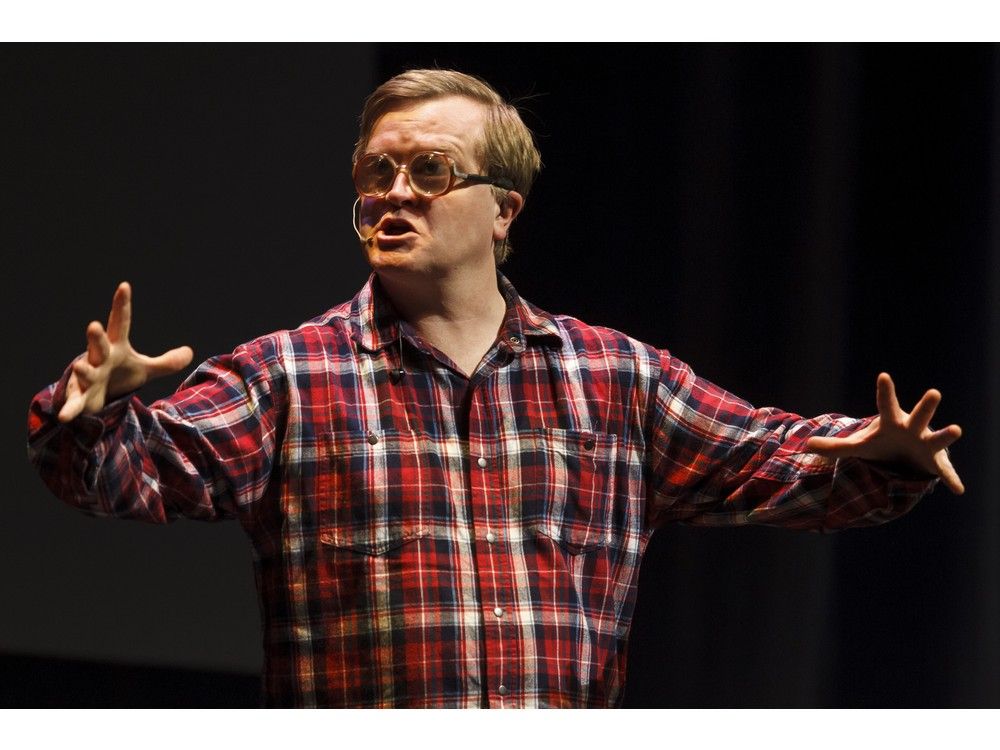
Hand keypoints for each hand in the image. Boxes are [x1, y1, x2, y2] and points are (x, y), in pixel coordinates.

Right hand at [57, 282, 193, 422]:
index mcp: (115, 348)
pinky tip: (65, 416)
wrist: (98, 398)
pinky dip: (71, 410)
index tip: (124, 286)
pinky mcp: (81, 397)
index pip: (119, 323)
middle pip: (98, 345)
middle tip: (94, 325)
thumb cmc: (119, 376)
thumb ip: (167, 362)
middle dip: (96, 337)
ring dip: (84, 370)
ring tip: (81, 367)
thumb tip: (190, 351)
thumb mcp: (145, 370)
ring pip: (84, 371)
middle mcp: (99, 358)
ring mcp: (88, 377)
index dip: (121, 305)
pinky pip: (75, 403)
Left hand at [805, 372, 963, 494]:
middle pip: (919, 416)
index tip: (883, 376)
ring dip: (946, 435)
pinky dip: (951, 480)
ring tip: (956, 429)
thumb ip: (835, 446)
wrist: (906, 454)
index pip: (885, 405)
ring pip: (937, 439)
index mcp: (892, 422)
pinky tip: (959, 489)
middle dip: (926, 406)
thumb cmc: (882, 443)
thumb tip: (807, 447)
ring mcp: (927, 444)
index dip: (884, 391)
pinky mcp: (936, 462)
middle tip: (934, 392)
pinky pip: (945, 472)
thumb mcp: (859, 445)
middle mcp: (912, 429)